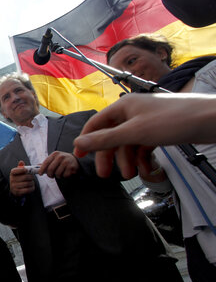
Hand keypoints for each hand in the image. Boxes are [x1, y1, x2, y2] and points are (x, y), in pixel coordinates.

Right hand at [10, 161, 35, 196]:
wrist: (14, 189)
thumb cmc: (19, 178)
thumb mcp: (18, 172)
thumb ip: (21, 167)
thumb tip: (21, 162)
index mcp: (12, 173)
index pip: (17, 170)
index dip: (23, 170)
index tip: (27, 170)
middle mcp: (12, 179)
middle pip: (25, 177)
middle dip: (31, 177)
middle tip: (32, 177)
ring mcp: (14, 186)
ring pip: (27, 183)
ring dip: (32, 183)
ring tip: (32, 182)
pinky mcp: (17, 192)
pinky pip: (27, 190)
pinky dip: (31, 188)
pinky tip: (31, 187)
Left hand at [40, 151, 78, 178]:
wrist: (75, 160)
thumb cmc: (62, 160)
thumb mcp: (55, 158)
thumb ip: (47, 162)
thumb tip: (37, 165)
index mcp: (55, 154)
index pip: (46, 162)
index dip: (42, 169)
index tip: (40, 174)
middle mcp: (61, 157)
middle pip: (51, 169)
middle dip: (49, 175)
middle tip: (50, 176)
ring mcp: (67, 162)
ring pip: (57, 174)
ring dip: (57, 176)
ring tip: (59, 173)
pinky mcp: (72, 167)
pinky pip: (64, 176)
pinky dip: (64, 176)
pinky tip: (65, 173)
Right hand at [73, 93, 215, 177]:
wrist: (210, 120)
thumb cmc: (174, 120)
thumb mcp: (134, 132)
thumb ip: (105, 139)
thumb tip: (78, 143)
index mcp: (123, 107)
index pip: (96, 123)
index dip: (86, 140)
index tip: (79, 157)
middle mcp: (133, 112)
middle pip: (112, 136)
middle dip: (109, 155)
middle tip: (105, 174)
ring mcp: (147, 121)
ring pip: (128, 143)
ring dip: (127, 159)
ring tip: (130, 174)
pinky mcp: (160, 130)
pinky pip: (143, 145)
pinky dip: (141, 158)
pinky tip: (144, 168)